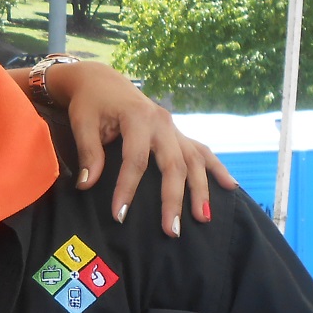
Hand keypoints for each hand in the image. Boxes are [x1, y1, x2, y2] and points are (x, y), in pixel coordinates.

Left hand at [50, 61, 236, 236]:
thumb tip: (87, 185)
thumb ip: (88, 153)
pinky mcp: (178, 133)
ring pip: (194, 160)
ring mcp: (174, 128)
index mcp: (138, 117)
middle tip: (171, 231)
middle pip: (173, 164)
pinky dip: (217, 169)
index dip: (127, 189)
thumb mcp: (82, 123)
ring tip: (204, 218)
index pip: (135, 160)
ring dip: (201, 189)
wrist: (102, 81)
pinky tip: (230, 187)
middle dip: (173, 199)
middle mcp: (163, 122)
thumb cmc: (90, 103)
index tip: (118, 216)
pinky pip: (202, 151)